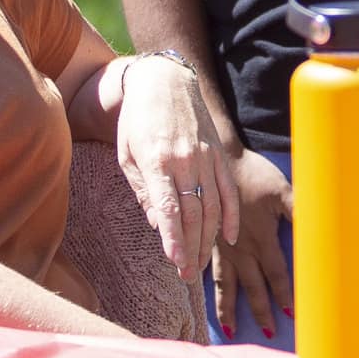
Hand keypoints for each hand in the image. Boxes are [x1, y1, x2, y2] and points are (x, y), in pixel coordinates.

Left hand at [115, 56, 240, 280]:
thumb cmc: (137, 120)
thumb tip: (159, 224)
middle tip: (187, 276)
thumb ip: (143, 191)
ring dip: (208, 239)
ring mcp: (206, 157)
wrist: (165, 81)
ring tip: (200, 265)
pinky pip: (229, 190)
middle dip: (191, 248)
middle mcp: (185, 160)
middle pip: (193, 213)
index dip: (174, 237)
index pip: (170, 207)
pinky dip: (231, 215)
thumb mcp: (127, 154)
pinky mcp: (218, 154)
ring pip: (213, 206)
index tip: (176, 262)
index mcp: (157, 160)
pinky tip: (227, 238)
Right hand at [212, 148, 293, 340]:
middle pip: (252, 286)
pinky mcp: (211, 243)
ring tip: (229, 330)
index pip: (275, 273)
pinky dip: (211, 290)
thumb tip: (319, 227)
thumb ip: (299, 210)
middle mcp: (241, 248)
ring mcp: (223, 247)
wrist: (221, 162)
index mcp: (260, 238)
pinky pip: (211, 271)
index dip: (284, 293)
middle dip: (260, 310)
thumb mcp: (281, 189)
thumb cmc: (255, 175)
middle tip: (269, 331)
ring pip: (227, 285)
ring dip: (229, 309)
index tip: (291, 314)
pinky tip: (208, 302)